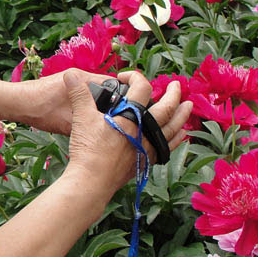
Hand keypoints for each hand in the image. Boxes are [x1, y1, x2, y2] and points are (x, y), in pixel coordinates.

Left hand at [12, 68, 138, 135]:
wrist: (16, 104)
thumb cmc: (39, 110)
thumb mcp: (68, 122)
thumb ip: (88, 125)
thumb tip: (107, 135)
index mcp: (82, 79)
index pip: (113, 84)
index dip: (123, 99)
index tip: (129, 114)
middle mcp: (78, 75)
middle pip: (105, 88)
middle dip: (112, 104)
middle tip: (118, 120)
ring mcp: (71, 81)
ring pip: (94, 93)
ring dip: (99, 105)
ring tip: (105, 122)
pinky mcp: (64, 88)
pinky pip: (83, 96)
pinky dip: (88, 106)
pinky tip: (88, 120)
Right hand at [13, 69, 191, 148]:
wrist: (93, 180)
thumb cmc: (88, 149)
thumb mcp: (81, 117)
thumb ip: (78, 94)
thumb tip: (69, 76)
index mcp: (130, 115)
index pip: (142, 88)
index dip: (135, 77)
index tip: (124, 77)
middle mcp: (144, 129)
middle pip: (167, 108)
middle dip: (174, 94)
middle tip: (178, 85)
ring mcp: (148, 146)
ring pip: (172, 128)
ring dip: (182, 115)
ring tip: (188, 107)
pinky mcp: (146, 160)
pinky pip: (168, 146)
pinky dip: (176, 138)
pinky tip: (181, 134)